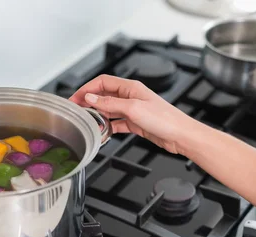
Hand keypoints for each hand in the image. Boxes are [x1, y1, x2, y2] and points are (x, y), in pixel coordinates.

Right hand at [69, 74, 194, 154]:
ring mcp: (133, 110)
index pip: (102, 82)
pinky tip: (103, 132)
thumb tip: (91, 98)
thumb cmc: (164, 119)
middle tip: (77, 111)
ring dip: (98, 115)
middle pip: (104, 95)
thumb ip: (110, 103)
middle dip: (89, 102)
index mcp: (130, 88)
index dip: (87, 89)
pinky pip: (117, 123)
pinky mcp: (136, 123)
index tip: (75, 98)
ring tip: (87, 121)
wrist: (180, 135)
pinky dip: (108, 127)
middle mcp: (131, 97)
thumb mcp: (133, 109)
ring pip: (109, 110)